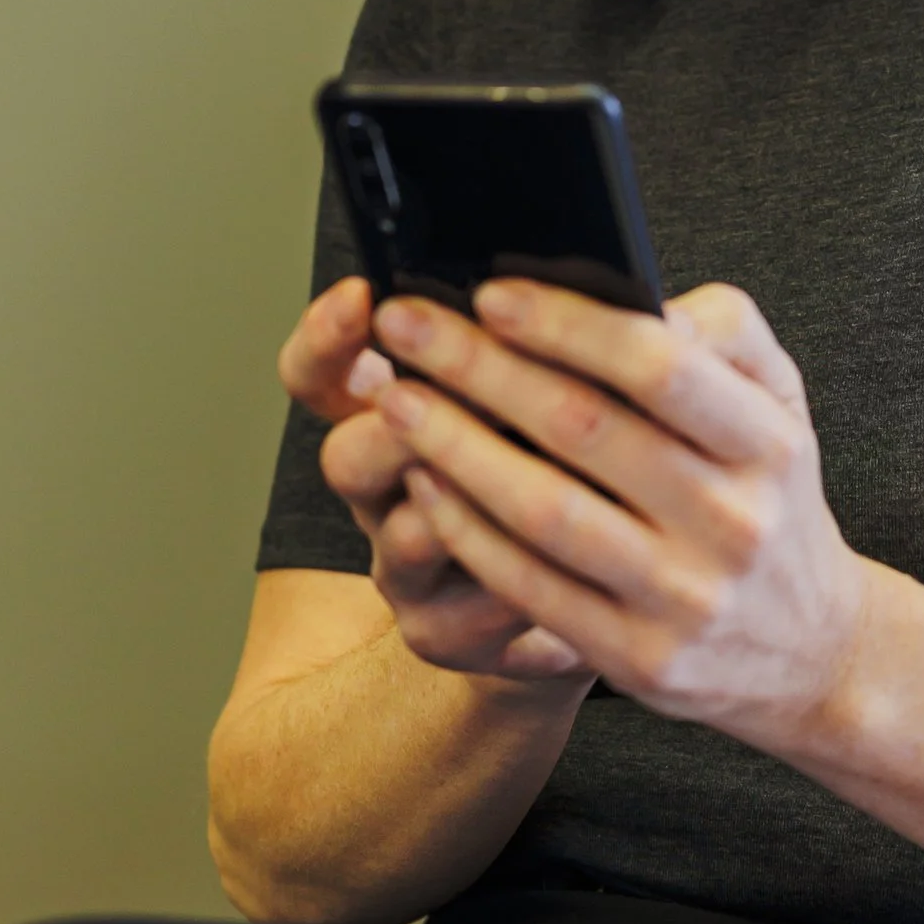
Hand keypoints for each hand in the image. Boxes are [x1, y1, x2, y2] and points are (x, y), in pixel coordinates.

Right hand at [279, 276, 582, 683]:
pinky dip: (521, 579)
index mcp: (394, 410)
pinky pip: (467, 608)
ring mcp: (402, 566)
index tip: (364, 295)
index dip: (328, 335)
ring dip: (468, 503)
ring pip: (404, 533)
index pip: (321, 371)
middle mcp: (383, 488)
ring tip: (527, 476)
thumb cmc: (574, 467)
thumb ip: (558, 346)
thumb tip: (603, 292)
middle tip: (458, 398)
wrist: (591, 592)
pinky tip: (575, 560)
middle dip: (400, 425)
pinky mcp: (441, 631)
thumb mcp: (565, 389)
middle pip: (345, 455)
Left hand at [347, 279, 867, 741]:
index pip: (660, 366)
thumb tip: (622, 289)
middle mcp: (732, 523)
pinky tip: (425, 480)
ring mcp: (684, 598)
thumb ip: (722, 333)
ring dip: (455, 447)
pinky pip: (529, 585)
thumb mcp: (782, 405)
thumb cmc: (770, 499)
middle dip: (479, 369)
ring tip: (397, 399)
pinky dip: (466, 527)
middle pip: (583, 430)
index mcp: (768, 443)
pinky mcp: (639, 659)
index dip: (565, 325)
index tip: (489, 292)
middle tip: (405, 326)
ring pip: (544, 512)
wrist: (812, 649)